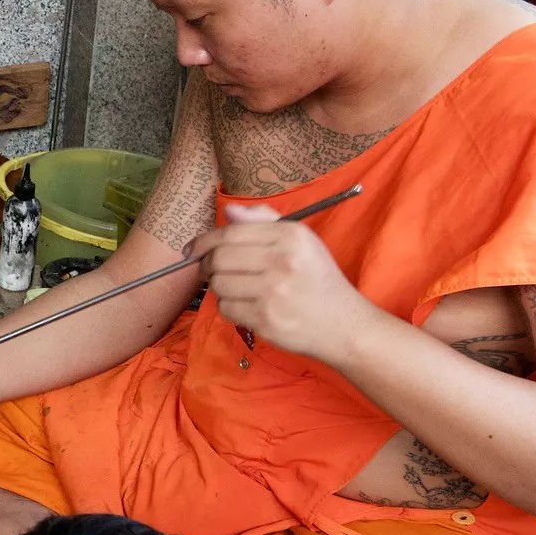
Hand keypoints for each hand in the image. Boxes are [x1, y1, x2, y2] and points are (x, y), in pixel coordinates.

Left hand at [194, 203, 375, 363]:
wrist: (343, 324)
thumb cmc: (316, 279)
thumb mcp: (301, 241)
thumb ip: (264, 221)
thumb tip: (228, 211)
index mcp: (290, 235)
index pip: (230, 233)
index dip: (203, 241)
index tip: (192, 249)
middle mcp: (282, 260)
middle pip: (218, 259)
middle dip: (206, 265)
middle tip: (209, 270)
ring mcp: (273, 291)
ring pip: (218, 284)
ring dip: (220, 288)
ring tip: (237, 289)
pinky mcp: (266, 318)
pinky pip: (226, 309)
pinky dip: (230, 308)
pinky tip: (248, 306)